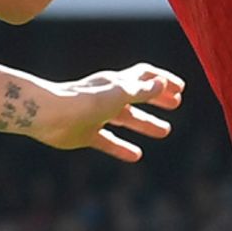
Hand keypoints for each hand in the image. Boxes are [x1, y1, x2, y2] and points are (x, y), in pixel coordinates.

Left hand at [32, 63, 185, 162]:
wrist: (50, 115)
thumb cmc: (86, 101)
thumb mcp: (121, 94)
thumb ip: (142, 90)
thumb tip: (163, 82)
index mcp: (116, 82)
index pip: (144, 75)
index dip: (163, 80)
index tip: (181, 88)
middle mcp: (107, 97)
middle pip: (138, 96)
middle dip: (158, 99)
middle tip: (177, 105)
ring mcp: (96, 115)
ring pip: (126, 118)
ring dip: (146, 124)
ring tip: (165, 131)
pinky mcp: (86, 134)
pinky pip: (109, 141)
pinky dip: (122, 147)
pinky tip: (136, 155)